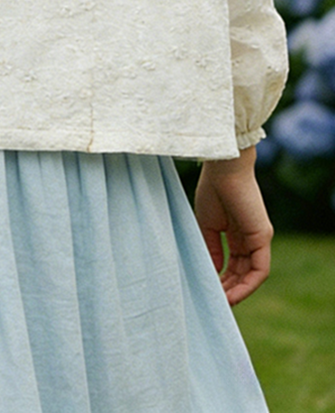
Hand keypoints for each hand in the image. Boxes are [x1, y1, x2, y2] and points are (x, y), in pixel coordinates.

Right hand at [194, 146, 272, 305]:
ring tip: (221, 303)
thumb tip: (213, 272)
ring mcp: (259, 238)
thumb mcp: (207, 225)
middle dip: (229, 288)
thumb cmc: (212, 190)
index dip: (222, 280)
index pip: (233, 264)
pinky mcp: (263, 237)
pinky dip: (247, 285)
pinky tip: (232, 295)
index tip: (208, 290)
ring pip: (252, 275)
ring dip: (237, 291)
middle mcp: (251, 238)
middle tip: (214, 302)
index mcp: (237, 233)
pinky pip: (260, 270)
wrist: (222, 169)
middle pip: (243, 272)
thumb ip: (211, 248)